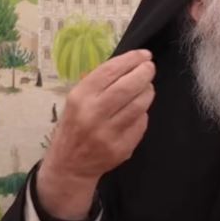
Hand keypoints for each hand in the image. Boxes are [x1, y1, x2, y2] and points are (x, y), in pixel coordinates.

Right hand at [36, 50, 154, 218]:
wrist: (69, 165)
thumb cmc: (74, 126)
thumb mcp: (76, 101)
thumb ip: (98, 84)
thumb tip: (129, 64)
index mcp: (80, 97)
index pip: (109, 71)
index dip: (130, 60)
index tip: (144, 55)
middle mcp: (93, 114)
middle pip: (128, 87)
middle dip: (144, 73)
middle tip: (150, 68)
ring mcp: (108, 133)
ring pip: (139, 105)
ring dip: (148, 92)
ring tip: (147, 88)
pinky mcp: (121, 148)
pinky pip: (140, 124)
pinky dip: (143, 114)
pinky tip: (138, 111)